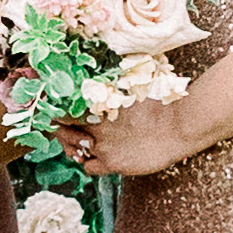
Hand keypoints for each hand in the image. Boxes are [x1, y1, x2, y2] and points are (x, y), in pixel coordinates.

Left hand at [64, 94, 198, 182]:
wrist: (178, 126)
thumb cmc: (159, 102)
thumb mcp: (132, 85)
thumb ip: (112, 83)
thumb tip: (105, 64)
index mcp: (97, 102)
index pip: (63, 106)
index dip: (57, 109)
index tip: (54, 110)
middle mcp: (95, 124)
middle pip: (63, 128)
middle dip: (61, 129)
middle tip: (63, 130)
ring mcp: (102, 145)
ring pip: (73, 148)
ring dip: (73, 147)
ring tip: (79, 144)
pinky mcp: (112, 163)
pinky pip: (89, 168)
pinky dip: (89, 163)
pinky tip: (96, 158)